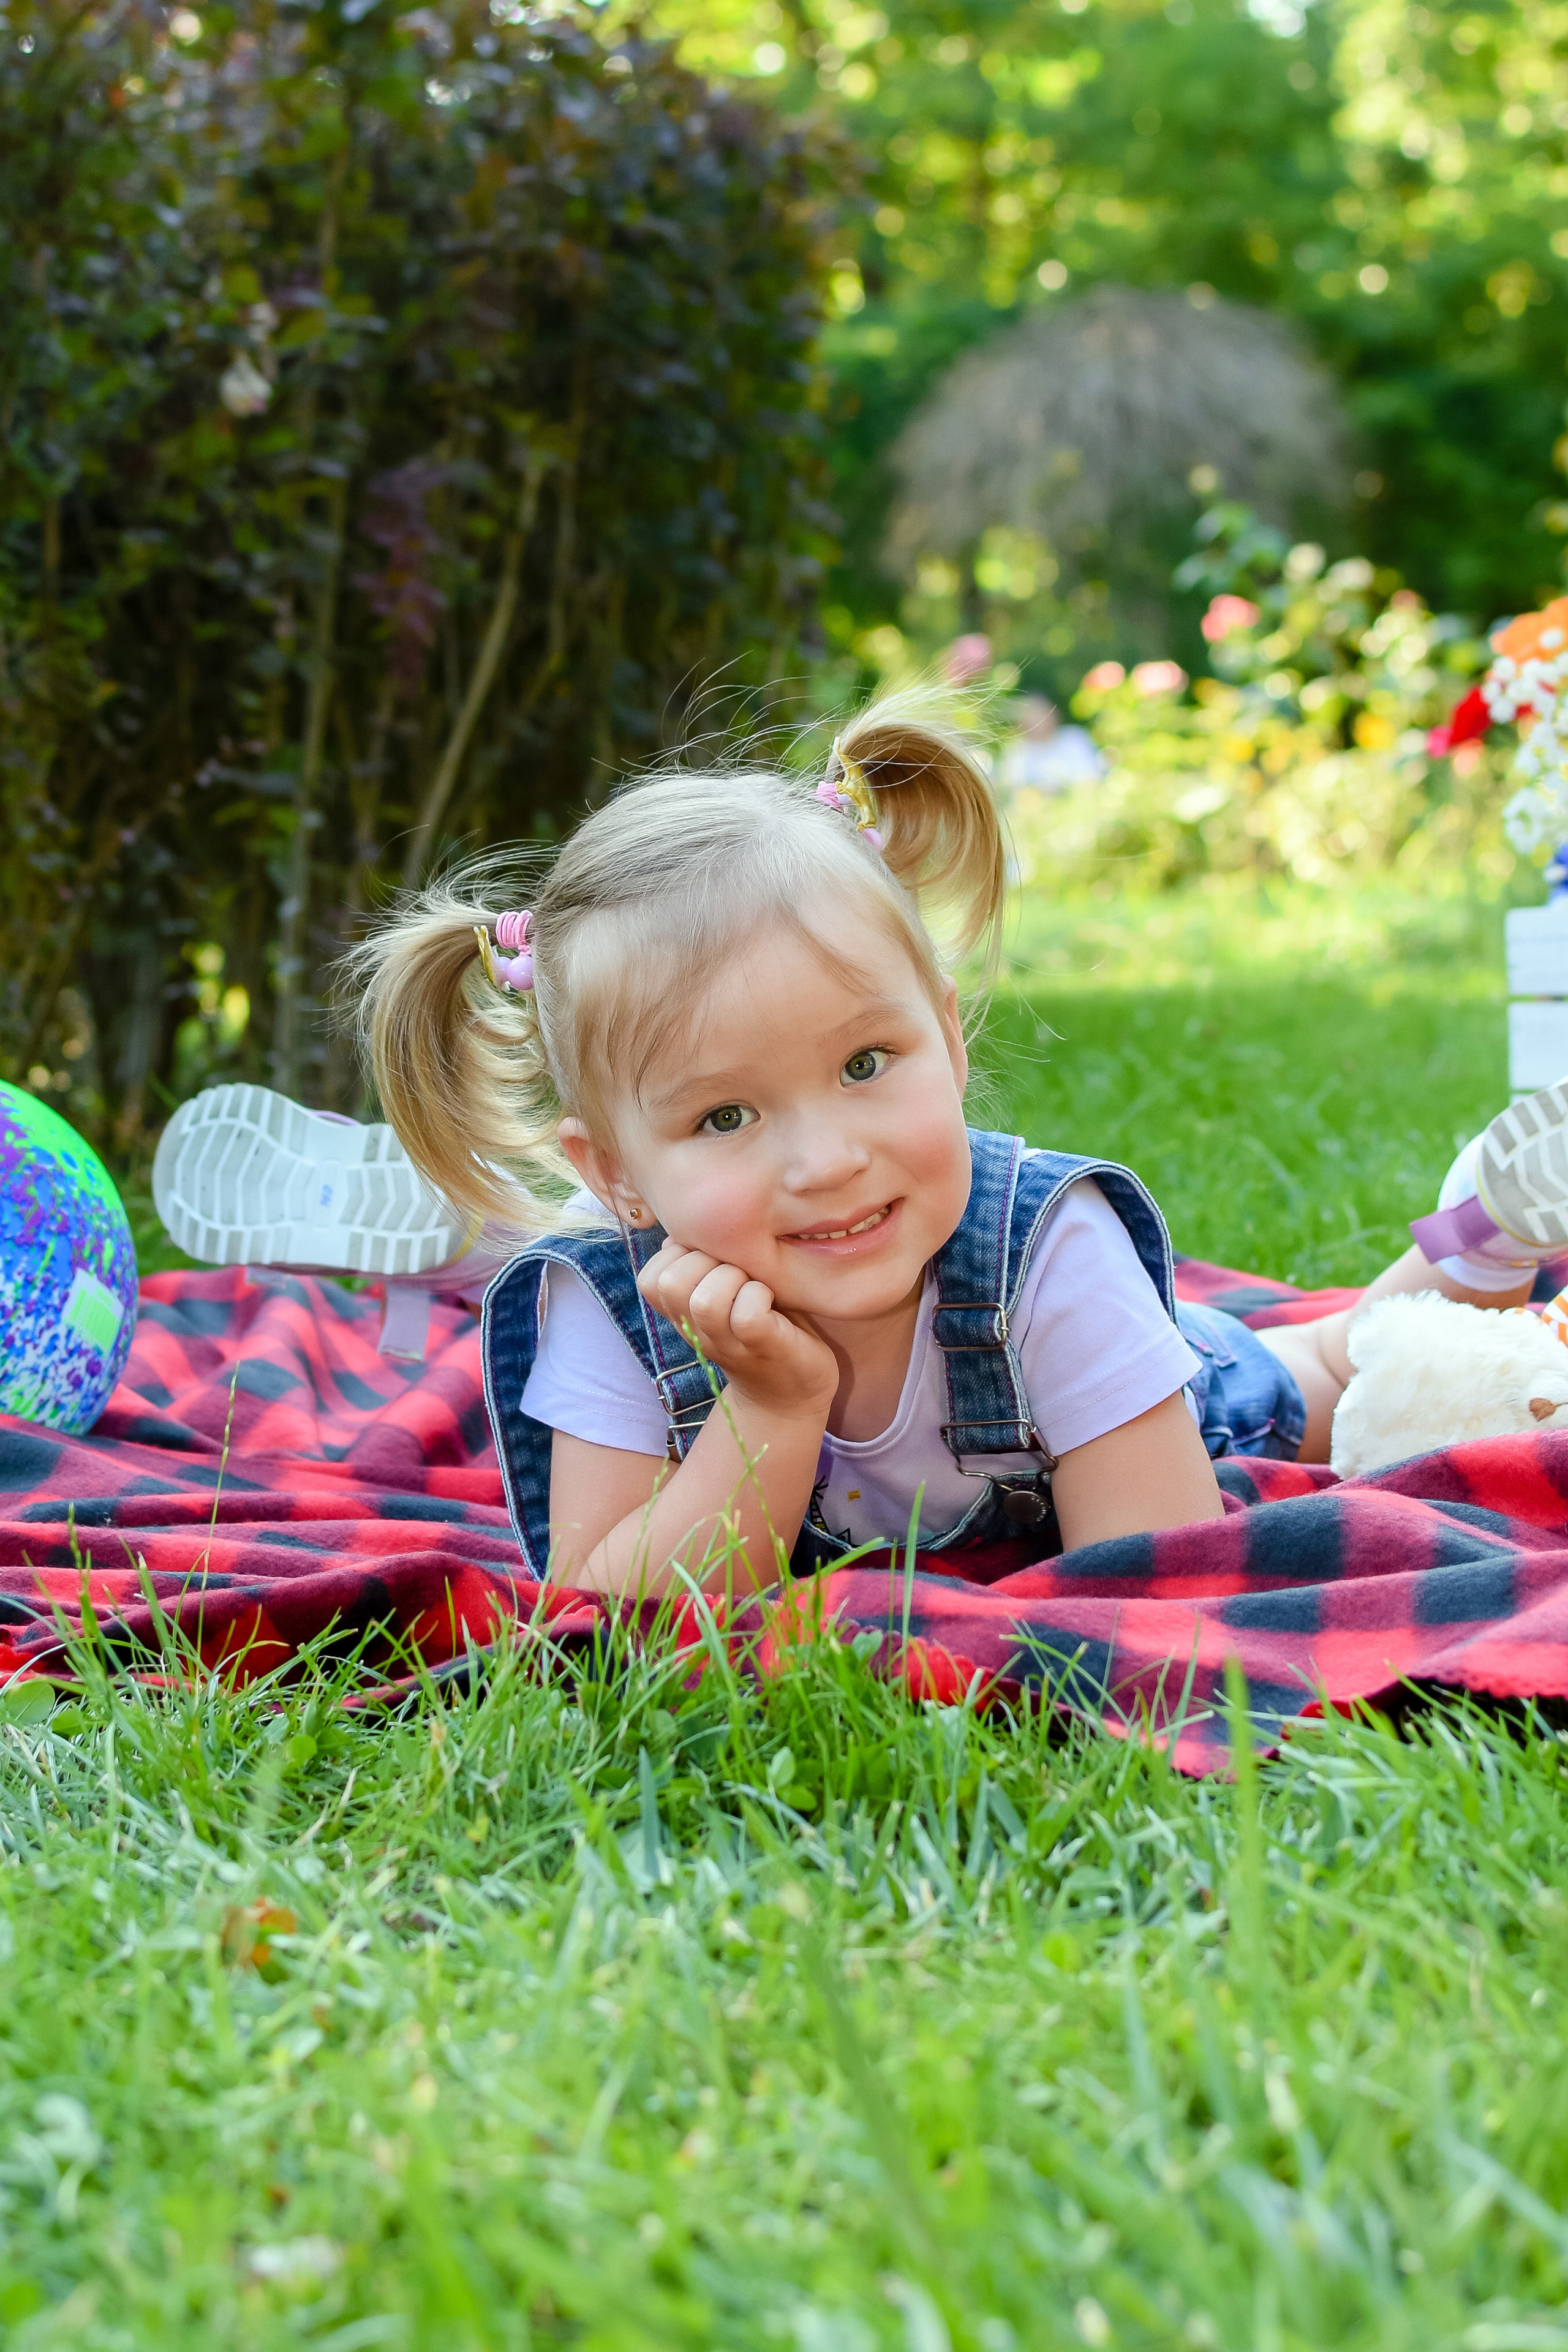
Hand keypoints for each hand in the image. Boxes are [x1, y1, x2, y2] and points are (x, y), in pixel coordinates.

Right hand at [636, 1239, 836, 1419]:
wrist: (789, 1393)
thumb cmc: (760, 1328)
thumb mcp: (724, 1290)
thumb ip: (699, 1264)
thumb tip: (673, 1237)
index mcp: (682, 1314)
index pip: (650, 1278)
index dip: (679, 1257)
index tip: (711, 1262)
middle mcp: (696, 1330)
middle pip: (671, 1282)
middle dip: (706, 1262)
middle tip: (737, 1272)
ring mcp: (726, 1342)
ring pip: (705, 1299)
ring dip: (734, 1280)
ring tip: (753, 1286)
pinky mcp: (760, 1346)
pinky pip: (746, 1313)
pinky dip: (760, 1296)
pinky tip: (771, 1302)